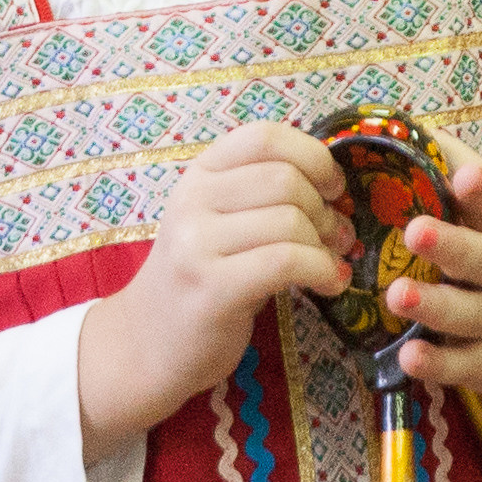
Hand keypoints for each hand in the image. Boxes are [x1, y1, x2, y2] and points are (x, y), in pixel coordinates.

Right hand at [77, 124, 353, 459]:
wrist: (144, 344)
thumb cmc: (200, 277)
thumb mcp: (221, 220)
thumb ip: (264, 193)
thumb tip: (337, 188)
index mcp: (199, 173)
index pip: (264, 136)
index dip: (313, 156)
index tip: (331, 187)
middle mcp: (192, 200)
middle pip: (286, 180)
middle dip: (324, 209)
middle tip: (335, 236)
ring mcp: (196, 244)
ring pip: (290, 222)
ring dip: (326, 245)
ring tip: (330, 263)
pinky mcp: (212, 288)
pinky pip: (286, 262)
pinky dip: (322, 270)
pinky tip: (330, 283)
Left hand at [387, 132, 481, 481]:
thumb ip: (462, 177)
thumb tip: (408, 126)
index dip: (480, 191)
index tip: (465, 175)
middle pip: (479, 259)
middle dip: (448, 244)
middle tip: (414, 230)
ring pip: (465, 314)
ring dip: (432, 305)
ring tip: (398, 295)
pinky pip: (462, 365)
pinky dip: (436, 364)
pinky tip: (409, 358)